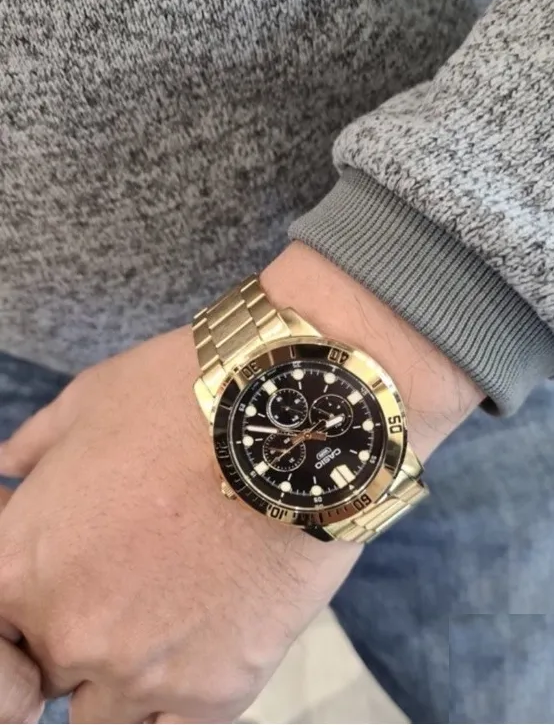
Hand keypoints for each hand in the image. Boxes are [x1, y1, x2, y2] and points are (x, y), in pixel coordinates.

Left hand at [0, 328, 359, 722]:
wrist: (293, 419)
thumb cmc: (184, 399)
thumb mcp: (90, 402)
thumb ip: (32, 449)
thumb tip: (7, 471)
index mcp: (22, 565)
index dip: (17, 605)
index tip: (50, 582)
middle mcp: (69, 634)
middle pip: (43, 672)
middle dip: (69, 630)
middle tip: (123, 580)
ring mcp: (144, 672)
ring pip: (101, 714)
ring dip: (120, 672)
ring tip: (167, 611)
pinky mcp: (218, 690)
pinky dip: (173, 701)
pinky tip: (197, 651)